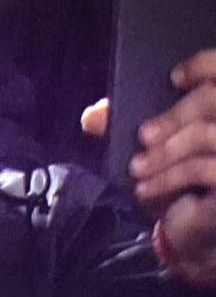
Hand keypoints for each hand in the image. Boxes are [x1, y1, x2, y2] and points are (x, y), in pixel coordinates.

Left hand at [81, 50, 215, 286]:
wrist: (194, 232)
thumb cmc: (176, 180)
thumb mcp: (149, 146)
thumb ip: (122, 123)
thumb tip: (92, 116)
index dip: (205, 65)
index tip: (174, 78)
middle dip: (176, 116)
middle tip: (144, 135)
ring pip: (209, 136)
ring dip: (166, 152)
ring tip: (138, 167)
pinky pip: (206, 169)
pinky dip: (169, 177)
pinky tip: (144, 188)